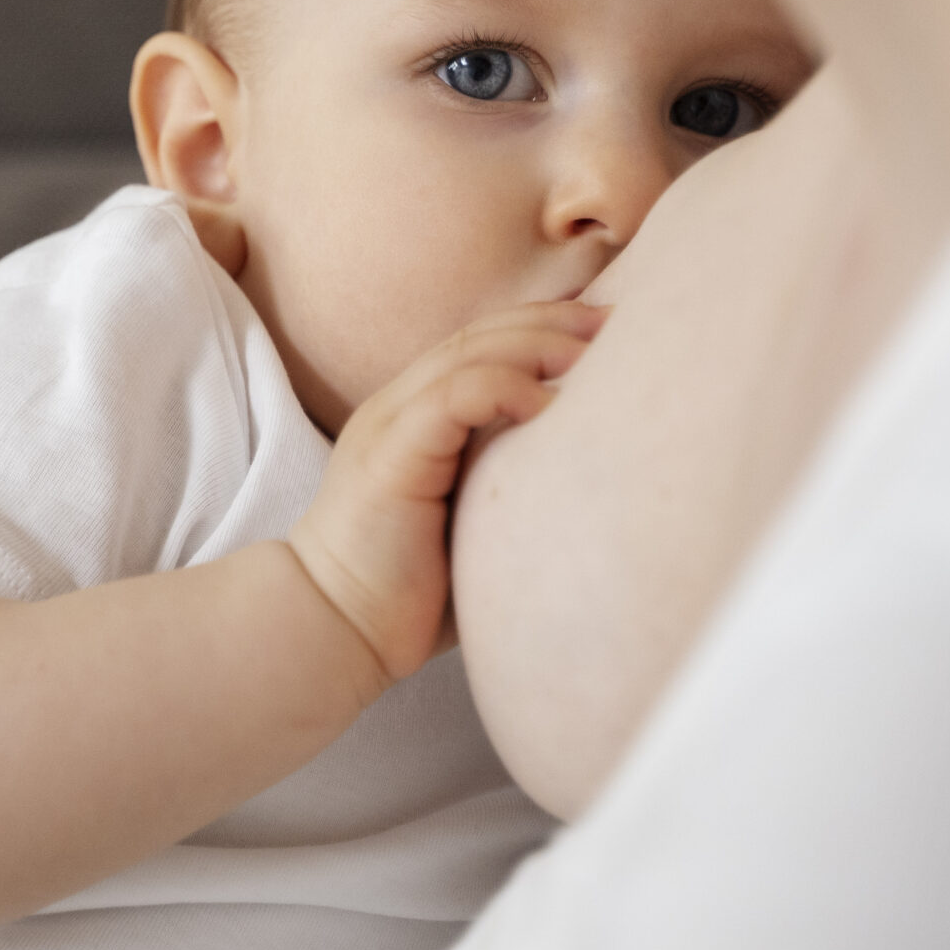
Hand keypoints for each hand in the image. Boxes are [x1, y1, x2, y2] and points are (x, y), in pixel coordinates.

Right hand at [287, 302, 605, 685]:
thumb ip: (508, 484)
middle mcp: (399, 406)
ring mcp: (389, 425)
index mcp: (416, 414)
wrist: (336, 628)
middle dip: (551, 321)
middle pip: (480, 335)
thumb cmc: (410, 592)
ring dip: (535, 346)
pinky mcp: (389, 456)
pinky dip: (502, 388)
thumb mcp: (472, 520)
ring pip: (467, 355)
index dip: (544, 327)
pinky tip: (548, 404)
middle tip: (614, 322)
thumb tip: (590, 478)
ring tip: (591, 353)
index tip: (608, 330)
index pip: (482, 344)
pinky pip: (450, 399)